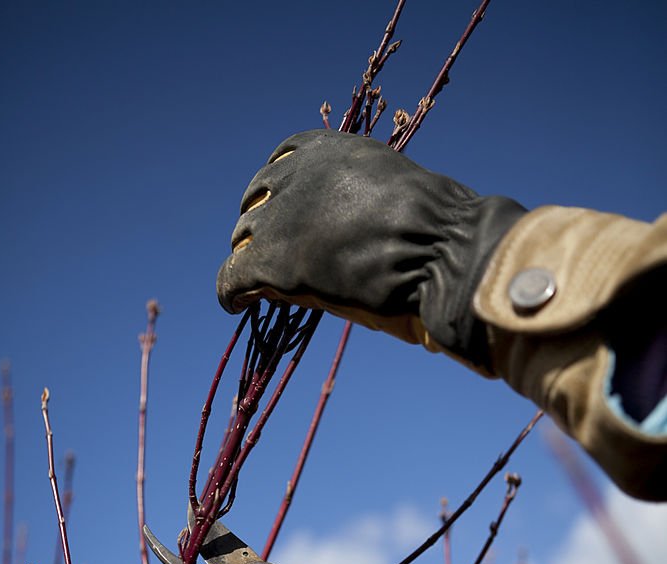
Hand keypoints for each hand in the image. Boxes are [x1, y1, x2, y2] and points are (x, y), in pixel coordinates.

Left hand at [217, 130, 524, 370]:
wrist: (443, 250)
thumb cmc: (438, 228)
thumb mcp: (391, 189)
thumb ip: (359, 196)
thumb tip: (352, 223)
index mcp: (326, 148)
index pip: (281, 164)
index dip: (276, 194)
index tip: (280, 215)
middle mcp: (294, 175)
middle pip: (258, 202)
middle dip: (261, 227)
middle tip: (270, 257)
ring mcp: (280, 217)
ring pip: (244, 239)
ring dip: (249, 259)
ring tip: (256, 285)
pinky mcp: (272, 261)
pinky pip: (232, 277)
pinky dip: (230, 292)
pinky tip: (235, 306)